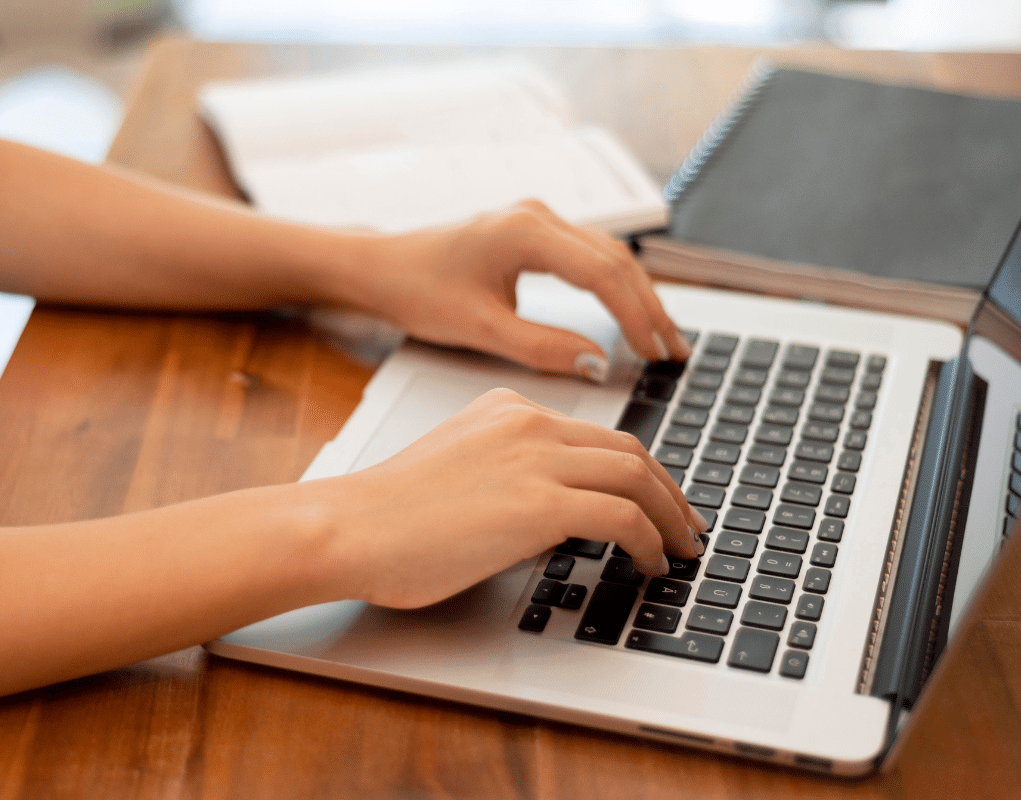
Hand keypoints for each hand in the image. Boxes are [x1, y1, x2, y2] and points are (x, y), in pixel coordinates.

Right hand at [309, 389, 707, 608]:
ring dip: (670, 517)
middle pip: (627, 448)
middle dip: (668, 490)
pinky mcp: (539, 503)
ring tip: (681, 549)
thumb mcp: (456, 467)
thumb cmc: (388, 513)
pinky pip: (623, 516)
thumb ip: (504, 469)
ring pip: (636, 475)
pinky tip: (651, 564)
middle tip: (686, 524)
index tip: (655, 498)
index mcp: (506, 409)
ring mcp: (535, 458)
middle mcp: (527, 423)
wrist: (351, 526)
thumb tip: (550, 508)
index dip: (638, 469)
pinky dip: (650, 540)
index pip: (594, 433)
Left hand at [357, 200, 691, 379]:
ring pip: (607, 256)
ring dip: (637, 297)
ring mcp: (536, 220)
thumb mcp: (478, 328)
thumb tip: (596, 363)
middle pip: (615, 261)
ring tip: (661, 339)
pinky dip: (614, 287)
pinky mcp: (532, 232)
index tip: (655, 354)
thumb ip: (540, 347)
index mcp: (524, 232)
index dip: (636, 316)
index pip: (602, 273)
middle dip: (649, 308)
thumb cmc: (417, 290)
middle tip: (674, 353)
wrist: (381, 267)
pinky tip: (628, 314)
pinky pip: (589, 256)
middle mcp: (537, 216)